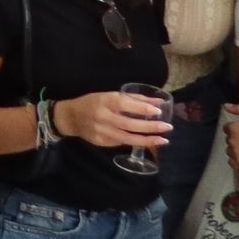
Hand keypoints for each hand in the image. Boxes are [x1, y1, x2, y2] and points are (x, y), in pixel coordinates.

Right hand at [58, 89, 173, 150]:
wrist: (70, 117)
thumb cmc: (93, 102)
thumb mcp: (110, 95)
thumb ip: (134, 99)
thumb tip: (159, 103)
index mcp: (105, 101)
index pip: (126, 105)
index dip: (143, 109)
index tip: (159, 112)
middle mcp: (103, 117)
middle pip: (129, 124)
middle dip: (150, 127)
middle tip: (168, 127)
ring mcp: (101, 131)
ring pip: (127, 138)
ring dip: (147, 140)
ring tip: (163, 140)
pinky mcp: (101, 141)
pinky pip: (121, 142)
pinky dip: (135, 142)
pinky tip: (146, 142)